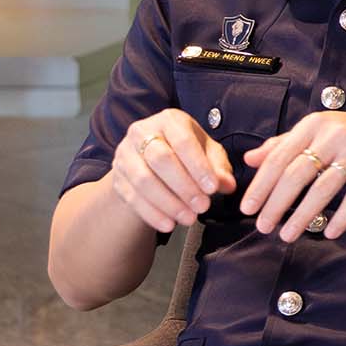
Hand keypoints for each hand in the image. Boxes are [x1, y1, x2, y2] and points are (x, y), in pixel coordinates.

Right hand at [113, 109, 233, 233]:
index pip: (183, 141)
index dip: (198, 166)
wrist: (150, 162)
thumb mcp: (208, 154)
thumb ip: (219, 167)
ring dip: (169, 203)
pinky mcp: (117, 177)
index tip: (212, 188)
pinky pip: (132, 197)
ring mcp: (125, 154)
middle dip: (184, 186)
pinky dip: (152, 214)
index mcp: (169, 120)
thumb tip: (227, 185)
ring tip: (189, 218)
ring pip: (144, 180)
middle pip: (160, 159)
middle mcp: (142, 132)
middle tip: (203, 206)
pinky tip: (169, 225)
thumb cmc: (187, 154)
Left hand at [240, 111, 345, 241]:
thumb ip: (285, 145)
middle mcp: (335, 134)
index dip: (261, 185)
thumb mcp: (319, 133)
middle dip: (277, 204)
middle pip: (297, 174)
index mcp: (315, 124)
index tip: (247, 207)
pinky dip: (342, 217)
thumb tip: (250, 159)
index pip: (280, 157)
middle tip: (263, 227)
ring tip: (287, 235)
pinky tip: (329, 232)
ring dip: (303, 215)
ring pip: (323, 188)